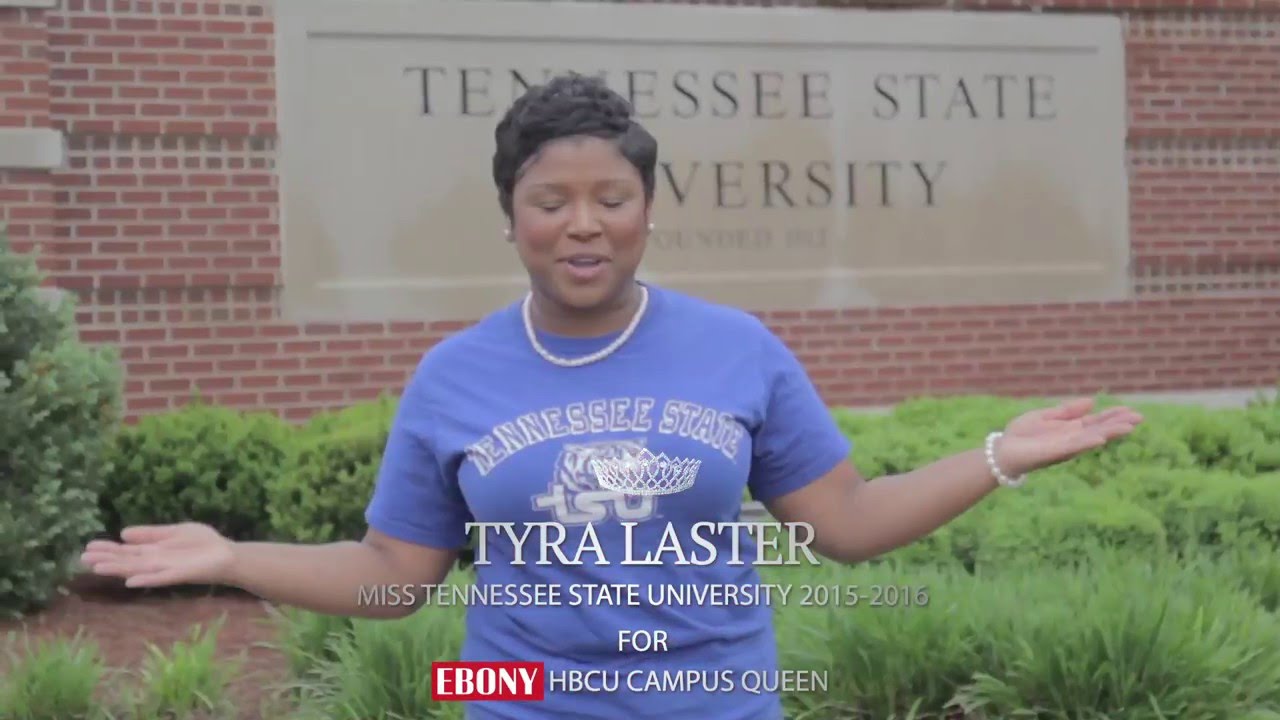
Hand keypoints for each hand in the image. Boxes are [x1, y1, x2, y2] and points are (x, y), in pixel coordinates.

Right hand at [80, 522, 235, 588]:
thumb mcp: (174, 532)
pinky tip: (130, 581)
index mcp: (154, 551)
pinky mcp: (181, 575)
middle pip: (127, 561)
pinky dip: (146, 579)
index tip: (88, 547)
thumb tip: (123, 533)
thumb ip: (151, 534)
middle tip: (83, 558)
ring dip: (119, 570)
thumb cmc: (202, 544)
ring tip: (99, 568)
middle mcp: (156, 562)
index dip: (108, 549)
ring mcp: (167, 570)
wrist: (227, 555)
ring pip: (138, 570)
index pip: (126, 551)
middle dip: (106, 559)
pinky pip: (161, 578)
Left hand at [993, 397, 1142, 477]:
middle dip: (1119, 424)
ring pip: (1091, 438)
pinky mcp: (1053, 453)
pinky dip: (1086, 442)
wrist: (1002, 450)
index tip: (1131, 410)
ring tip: (1128, 427)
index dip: (1113, 416)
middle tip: (1140, 418)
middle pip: (1100, 430)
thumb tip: (1092, 401)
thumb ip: (1067, 410)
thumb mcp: (1045, 416)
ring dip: (1109, 433)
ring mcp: (1064, 447)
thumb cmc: (1021, 434)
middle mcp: (1072, 439)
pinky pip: (1072, 447)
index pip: (1097, 422)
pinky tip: (1100, 438)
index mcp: (1071, 429)